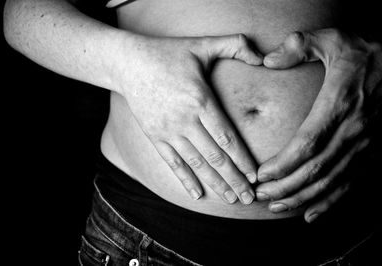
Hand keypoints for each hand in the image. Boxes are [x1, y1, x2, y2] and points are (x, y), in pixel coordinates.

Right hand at [117, 33, 262, 203]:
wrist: (128, 63)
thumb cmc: (168, 54)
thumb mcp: (202, 44)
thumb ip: (234, 45)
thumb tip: (262, 55)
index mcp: (201, 101)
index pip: (227, 138)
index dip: (243, 160)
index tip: (255, 176)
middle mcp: (185, 121)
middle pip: (215, 157)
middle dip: (235, 180)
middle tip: (250, 198)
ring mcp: (168, 131)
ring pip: (196, 164)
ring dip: (215, 184)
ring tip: (231, 200)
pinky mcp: (154, 136)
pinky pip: (172, 163)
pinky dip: (185, 180)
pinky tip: (197, 195)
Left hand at [255, 29, 381, 220]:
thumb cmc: (366, 52)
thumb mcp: (333, 39)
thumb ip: (298, 46)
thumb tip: (266, 60)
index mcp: (339, 104)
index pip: (306, 144)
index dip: (282, 164)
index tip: (260, 175)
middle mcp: (354, 130)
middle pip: (315, 170)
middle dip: (285, 187)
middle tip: (261, 196)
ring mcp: (367, 144)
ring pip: (332, 182)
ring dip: (303, 198)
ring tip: (277, 207)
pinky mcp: (375, 151)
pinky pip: (351, 183)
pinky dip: (331, 202)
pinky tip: (311, 214)